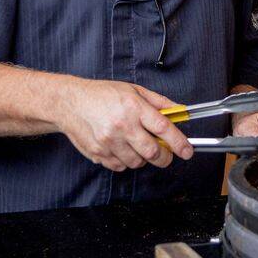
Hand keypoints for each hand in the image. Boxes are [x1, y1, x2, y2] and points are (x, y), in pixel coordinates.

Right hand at [55, 78, 193, 171]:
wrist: (70, 103)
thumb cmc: (102, 94)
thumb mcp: (133, 90)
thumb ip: (159, 102)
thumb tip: (180, 111)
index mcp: (133, 107)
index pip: (163, 128)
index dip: (179, 142)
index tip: (187, 151)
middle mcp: (122, 125)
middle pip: (153, 152)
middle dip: (164, 157)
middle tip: (165, 154)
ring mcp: (109, 142)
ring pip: (138, 162)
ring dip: (143, 158)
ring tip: (136, 144)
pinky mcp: (99, 154)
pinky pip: (121, 167)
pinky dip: (126, 161)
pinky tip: (121, 148)